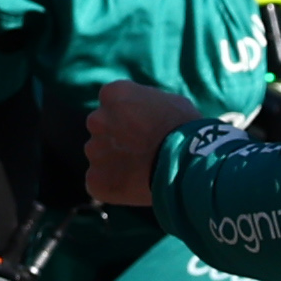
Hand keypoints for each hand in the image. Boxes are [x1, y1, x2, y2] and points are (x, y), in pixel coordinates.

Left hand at [82, 81, 202, 209]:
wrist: (186, 166)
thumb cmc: (184, 130)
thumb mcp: (168, 102)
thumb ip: (144, 104)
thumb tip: (141, 111)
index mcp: (112, 94)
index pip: (110, 102)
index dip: (126, 115)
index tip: (141, 126)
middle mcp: (97, 120)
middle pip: (101, 129)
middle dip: (116, 137)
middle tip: (140, 149)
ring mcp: (94, 151)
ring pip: (99, 156)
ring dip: (114, 161)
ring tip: (140, 169)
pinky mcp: (95, 179)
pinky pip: (99, 181)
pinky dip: (113, 184)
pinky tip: (134, 185)